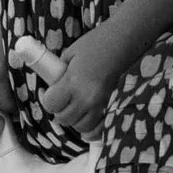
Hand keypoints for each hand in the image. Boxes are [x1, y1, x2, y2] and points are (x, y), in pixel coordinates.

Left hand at [31, 21, 130, 137]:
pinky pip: (98, 130)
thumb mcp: (71, 53)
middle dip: (60, 110)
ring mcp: (101, 104)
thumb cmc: (96, 43)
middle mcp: (87, 96)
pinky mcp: (112, 106)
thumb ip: (60, 72)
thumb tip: (52, 86)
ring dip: (75, 119)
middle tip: (64, 99)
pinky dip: (91, 127)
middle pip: (64, 119)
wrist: (124, 42)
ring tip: (77, 106)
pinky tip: (88, 117)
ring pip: (80, 127)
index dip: (48, 99)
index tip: (51, 93)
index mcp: (73, 80)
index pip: (51, 104)